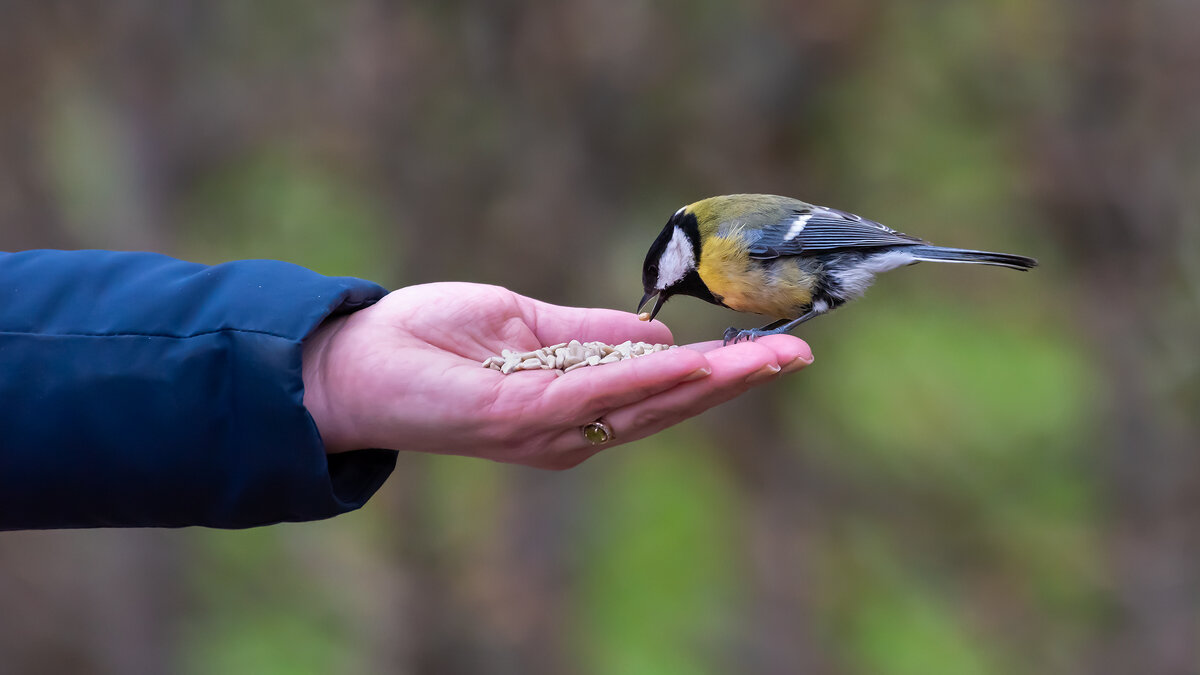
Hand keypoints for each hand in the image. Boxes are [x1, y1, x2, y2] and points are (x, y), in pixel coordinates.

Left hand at [302, 282, 812, 468]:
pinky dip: (651, 375)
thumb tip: (657, 333)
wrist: (353, 360)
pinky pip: (598, 392)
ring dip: (713, 379)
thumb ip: (590, 334)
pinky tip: (696, 358)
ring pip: (647, 404)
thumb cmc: (430, 340)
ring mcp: (549, 428)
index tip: (773, 348)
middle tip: (798, 353)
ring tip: (770, 356)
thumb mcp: (526, 327)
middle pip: (669, 405)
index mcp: (574, 407)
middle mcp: (570, 430)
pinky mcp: (522, 414)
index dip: (719, 371)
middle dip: (736, 379)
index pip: (660, 391)